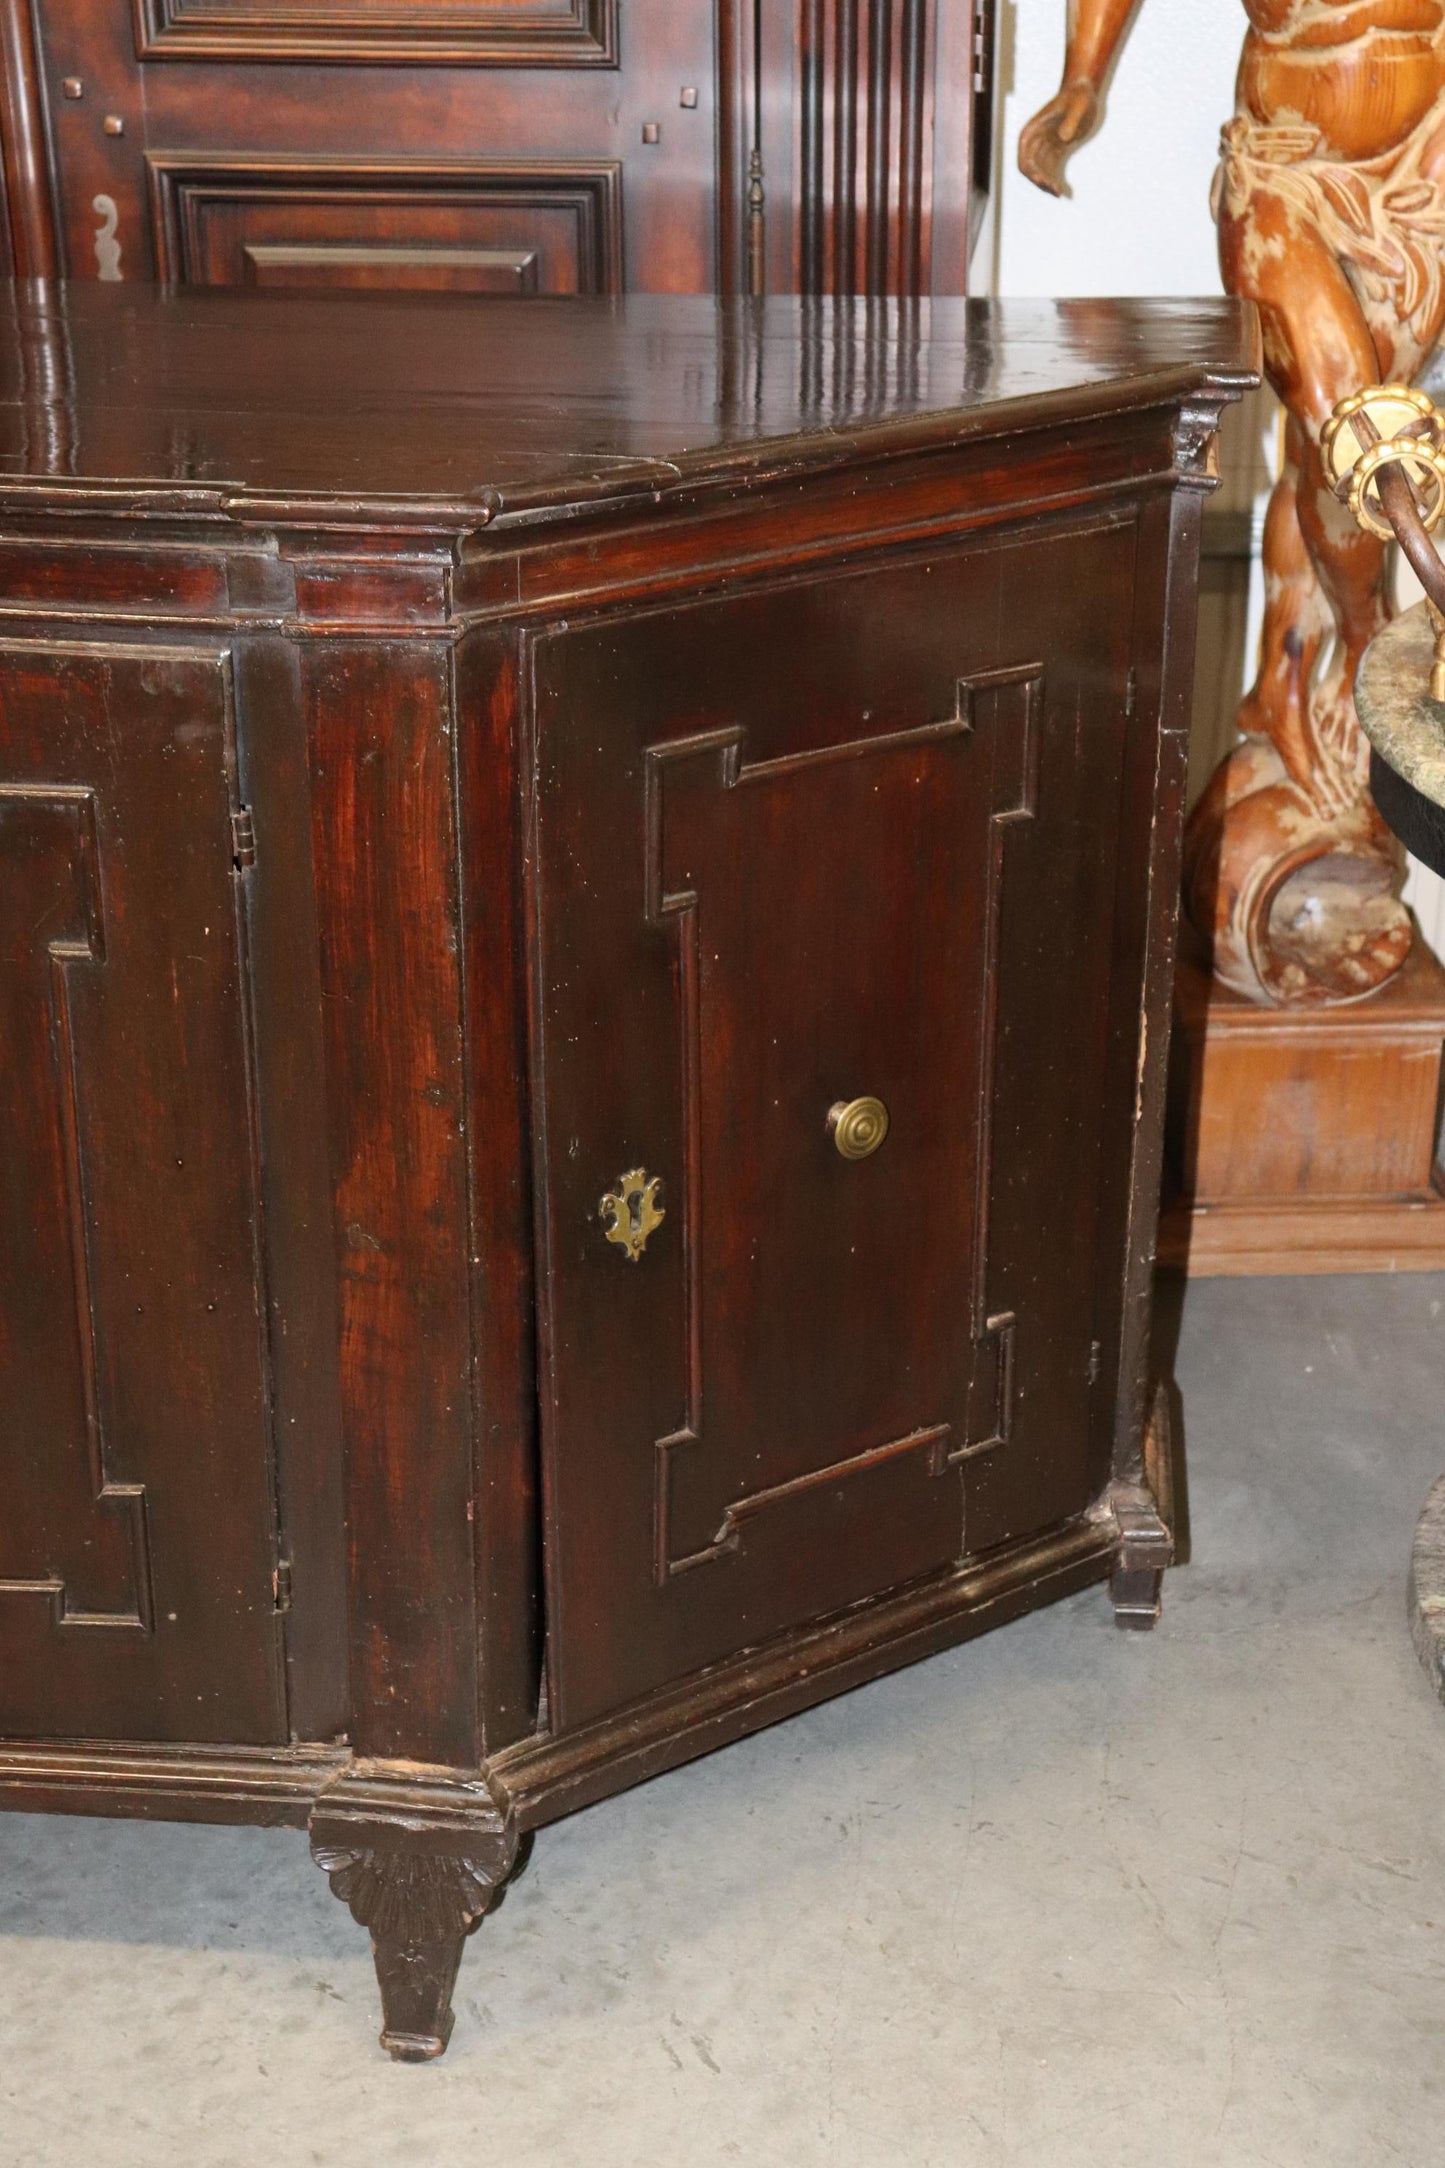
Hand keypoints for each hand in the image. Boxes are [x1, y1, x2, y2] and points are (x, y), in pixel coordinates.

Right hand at [1017, 82, 1102, 196]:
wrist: (1083, 92)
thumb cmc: (1078, 96)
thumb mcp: (1077, 106)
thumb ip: (1070, 121)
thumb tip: (1063, 138)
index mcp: (1033, 130)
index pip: (1024, 156)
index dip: (1030, 171)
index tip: (1042, 180)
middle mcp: (1035, 141)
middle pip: (1031, 168)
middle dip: (1040, 181)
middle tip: (1054, 191)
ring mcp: (1045, 147)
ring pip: (1040, 172)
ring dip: (1048, 184)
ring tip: (1059, 193)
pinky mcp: (1056, 151)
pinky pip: (1052, 171)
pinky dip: (1055, 181)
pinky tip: (1063, 190)